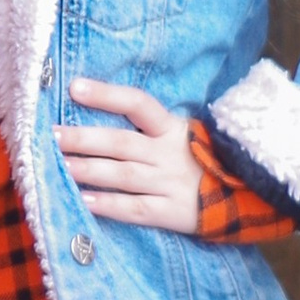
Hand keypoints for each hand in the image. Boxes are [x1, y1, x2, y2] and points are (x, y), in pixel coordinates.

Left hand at [57, 76, 202, 233]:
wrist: (248, 197)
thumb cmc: (202, 161)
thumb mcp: (184, 135)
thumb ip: (151, 127)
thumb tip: (101, 110)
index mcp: (172, 128)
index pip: (137, 103)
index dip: (106, 95)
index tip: (74, 87)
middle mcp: (169, 153)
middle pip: (121, 142)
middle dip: (84, 138)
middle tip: (51, 135)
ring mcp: (170, 183)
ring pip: (123, 174)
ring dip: (88, 170)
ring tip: (58, 166)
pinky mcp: (172, 212)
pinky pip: (136, 208)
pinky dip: (109, 205)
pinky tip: (84, 201)